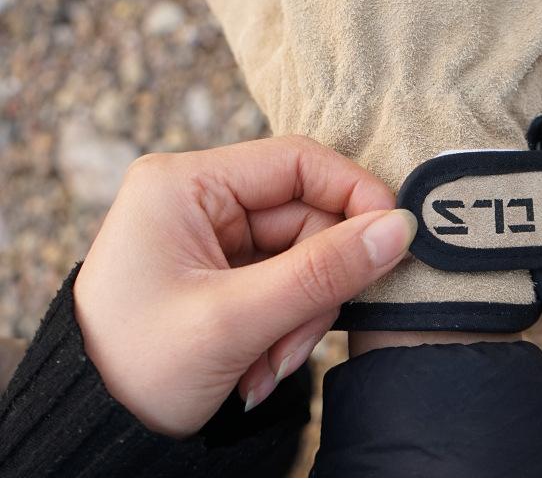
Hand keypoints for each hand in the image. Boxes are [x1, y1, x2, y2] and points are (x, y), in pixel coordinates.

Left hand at [73, 135, 416, 436]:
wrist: (88, 434)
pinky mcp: (219, 270)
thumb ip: (321, 273)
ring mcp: (208, 235)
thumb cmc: (134, 370)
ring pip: (300, 256)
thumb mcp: (232, 322)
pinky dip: (283, 327)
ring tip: (266, 366)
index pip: (295, 161)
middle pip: (304, 216)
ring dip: (299, 317)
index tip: (395, 237)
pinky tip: (256, 368)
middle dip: (313, 287)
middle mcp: (197, 197)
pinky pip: (282, 283)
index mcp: (184, 183)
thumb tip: (399, 228)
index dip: (352, 194)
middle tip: (295, 346)